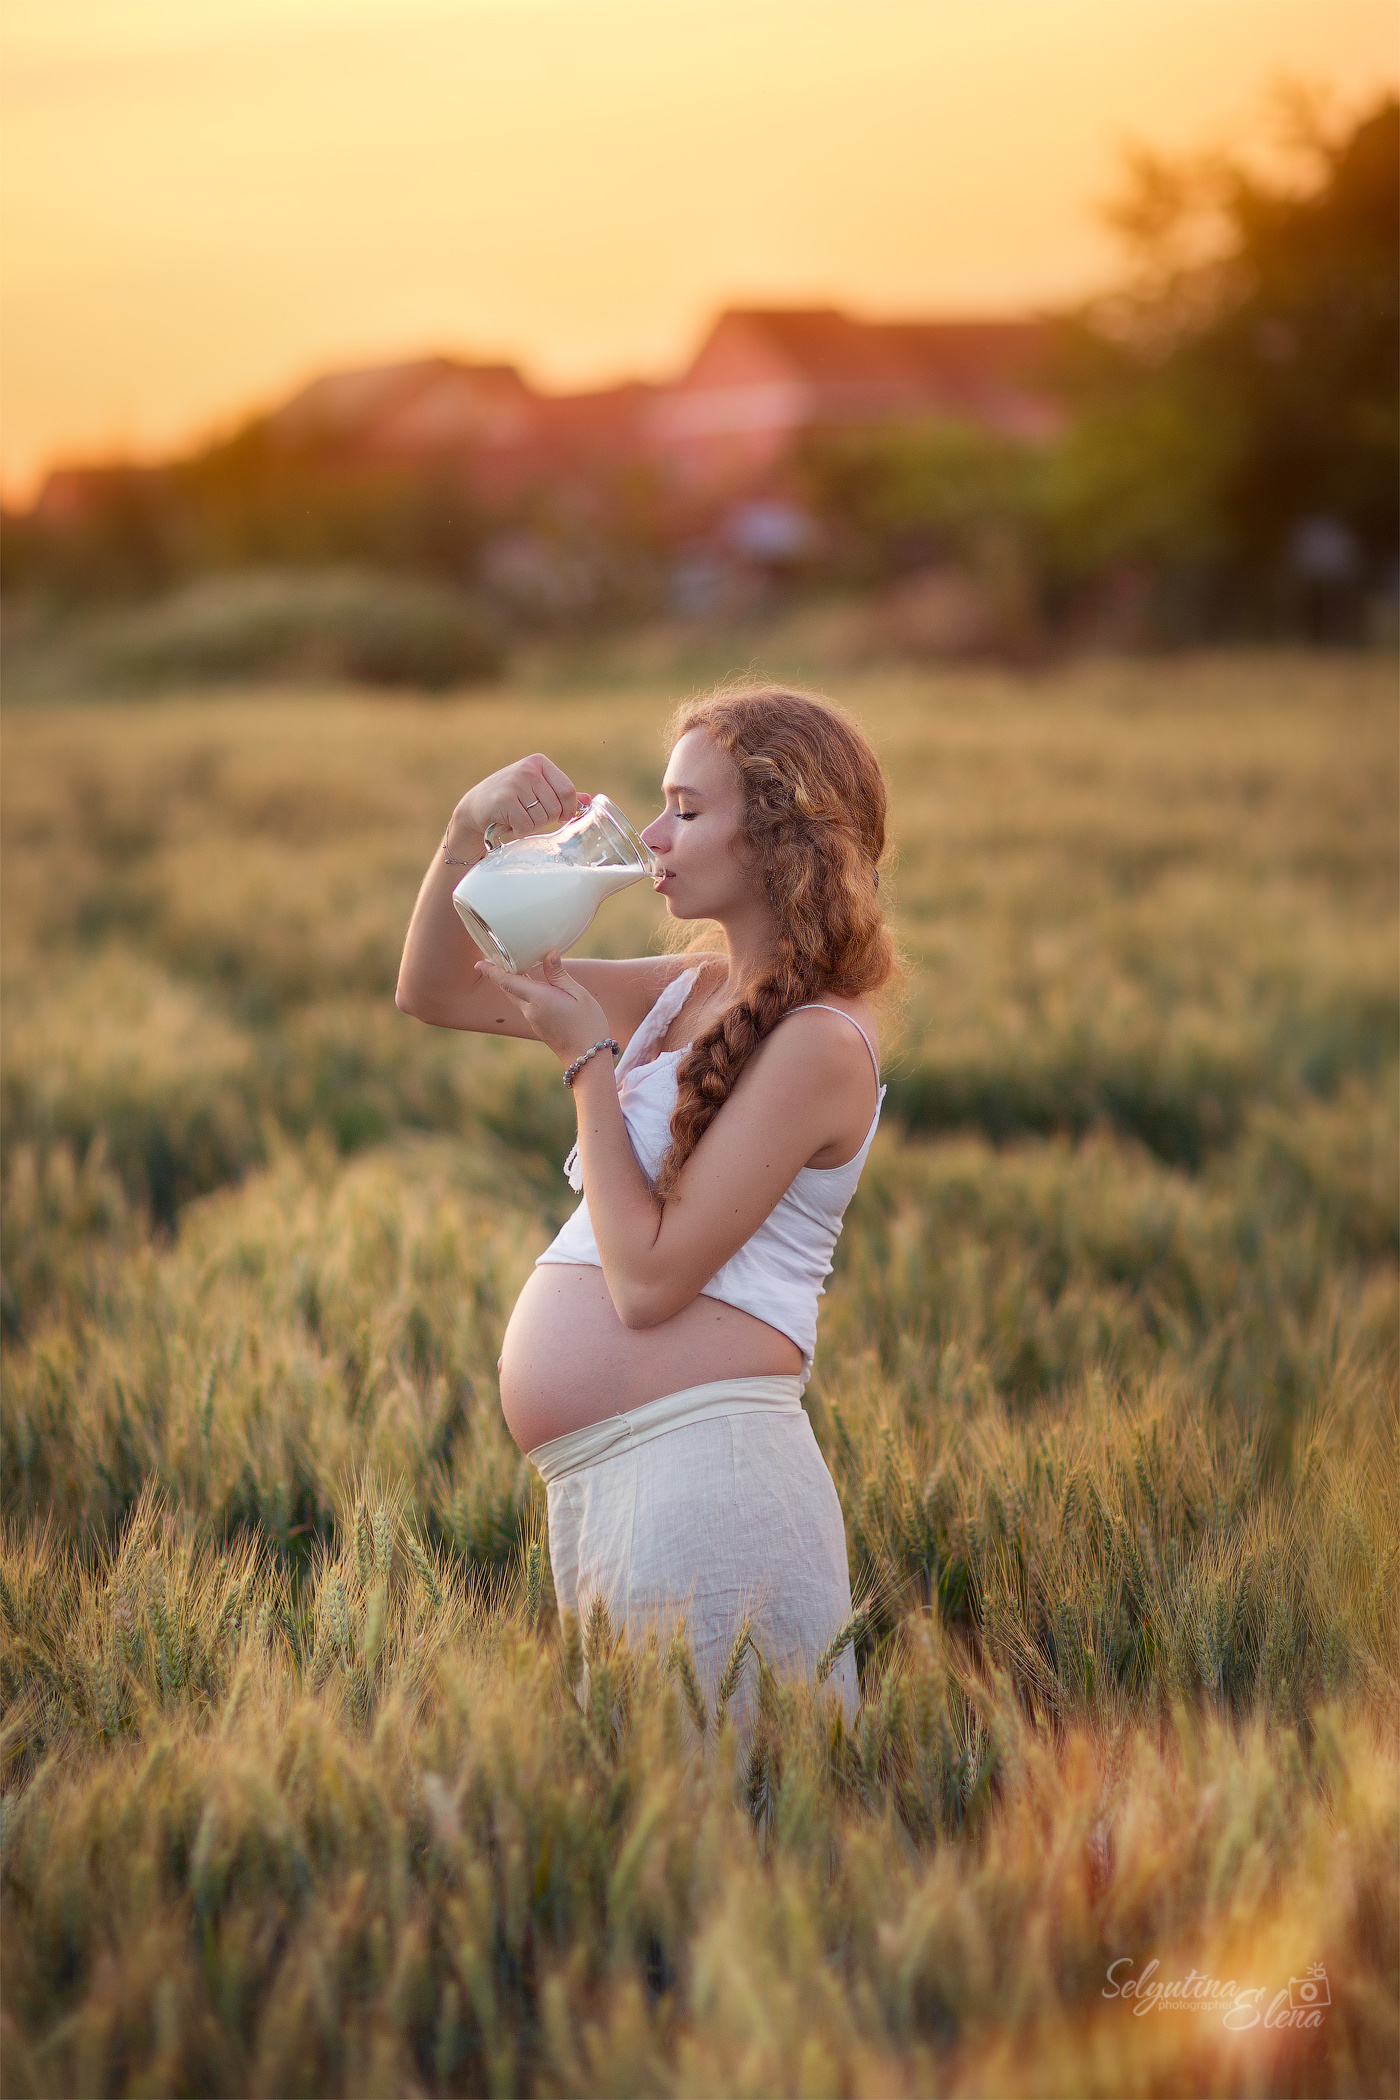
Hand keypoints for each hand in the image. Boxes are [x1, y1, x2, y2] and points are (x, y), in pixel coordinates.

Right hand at [456, 755, 583, 847]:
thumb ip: (561, 794)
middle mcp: (527, 769)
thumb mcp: (536, 790)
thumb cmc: (511, 799)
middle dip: (546, 819)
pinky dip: (520, 831)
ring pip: (542, 818)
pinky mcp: (504, 801)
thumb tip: (588, 800)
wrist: (476, 806)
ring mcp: (515, 783)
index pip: (567, 790)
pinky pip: (526, 826)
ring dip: (531, 826)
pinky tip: (510, 824)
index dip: (568, 809)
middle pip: (556, 807)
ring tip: (517, 818)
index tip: (560, 816)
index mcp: (539, 762)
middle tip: (529, 815)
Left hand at [473, 951, 611, 1065]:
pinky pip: (525, 1004)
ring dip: (510, 981)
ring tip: (510, 965)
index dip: (492, 971)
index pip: (508, 982)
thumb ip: (559, 975)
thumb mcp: (579, 995)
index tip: (478, 963)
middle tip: (491, 958)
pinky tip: (531, 983)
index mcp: (538, 999)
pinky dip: (522, 991)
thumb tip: (549, 953)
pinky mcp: (537, 1025)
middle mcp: (530, 1010)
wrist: (587, 1058)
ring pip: (515, 997)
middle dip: (497, 974)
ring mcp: (532, 1019)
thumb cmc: (587, 1025)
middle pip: (507, 988)